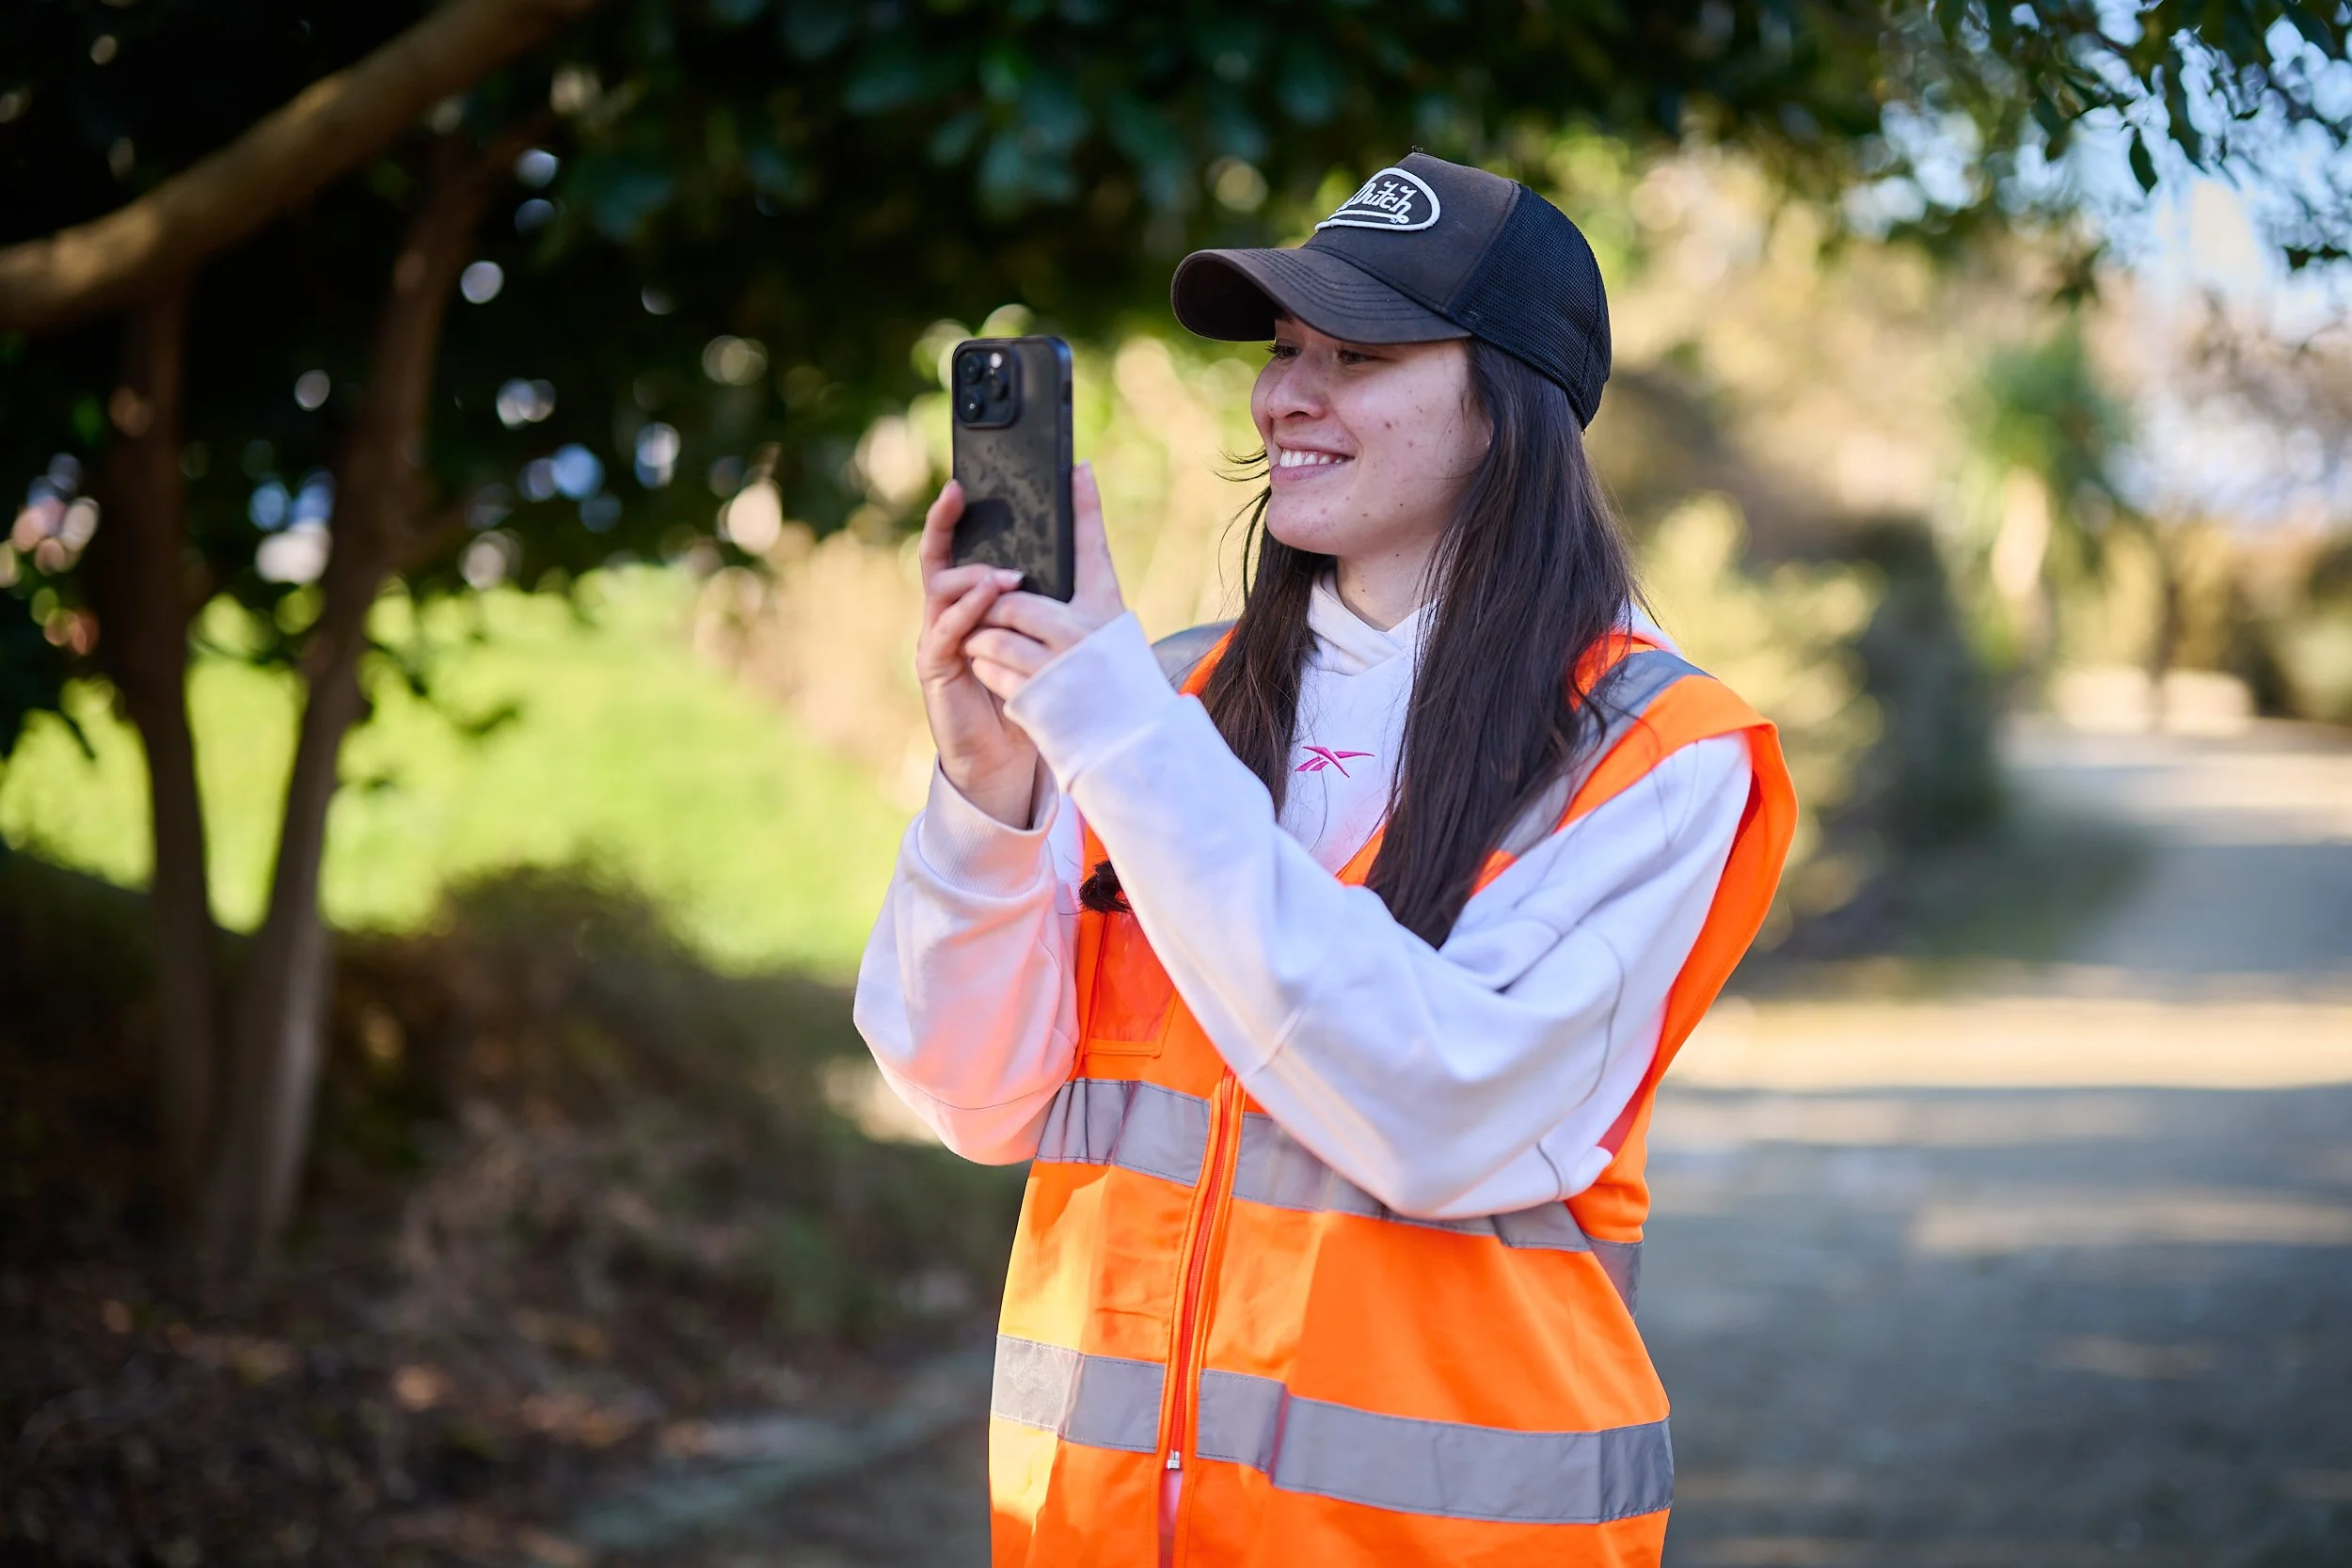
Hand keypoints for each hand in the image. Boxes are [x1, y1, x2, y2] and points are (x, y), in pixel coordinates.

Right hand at [915, 480, 1038, 827]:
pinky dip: (966, 613)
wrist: (1011, 754)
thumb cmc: (1029, 692)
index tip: (962, 481)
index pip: (959, 547)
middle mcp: (948, 612)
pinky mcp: (936, 667)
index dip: (952, 515)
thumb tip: (1078, 544)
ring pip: (941, 589)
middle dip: (943, 523)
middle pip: (935, 557)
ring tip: (1005, 575)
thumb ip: (1047, 600)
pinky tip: (988, 601)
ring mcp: (938, 638)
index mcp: (972, 599)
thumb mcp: (1044, 637)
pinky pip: (946, 631)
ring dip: (973, 577)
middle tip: (959, 495)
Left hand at [964, 461, 1125, 703]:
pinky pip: (990, 671)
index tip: (1077, 467)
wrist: (1122, 737)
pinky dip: (988, 671)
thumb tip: (1077, 485)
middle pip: (1011, 603)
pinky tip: (1006, 678)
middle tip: (988, 613)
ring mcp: (1059, 670)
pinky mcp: (1038, 703)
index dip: (1086, 507)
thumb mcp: (1106, 618)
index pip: (1093, 547)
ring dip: (983, 642)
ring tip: (998, 649)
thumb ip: (1086, 567)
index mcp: (1103, 609)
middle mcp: (1084, 635)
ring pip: (991, 638)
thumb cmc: (1108, 669)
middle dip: (988, 608)